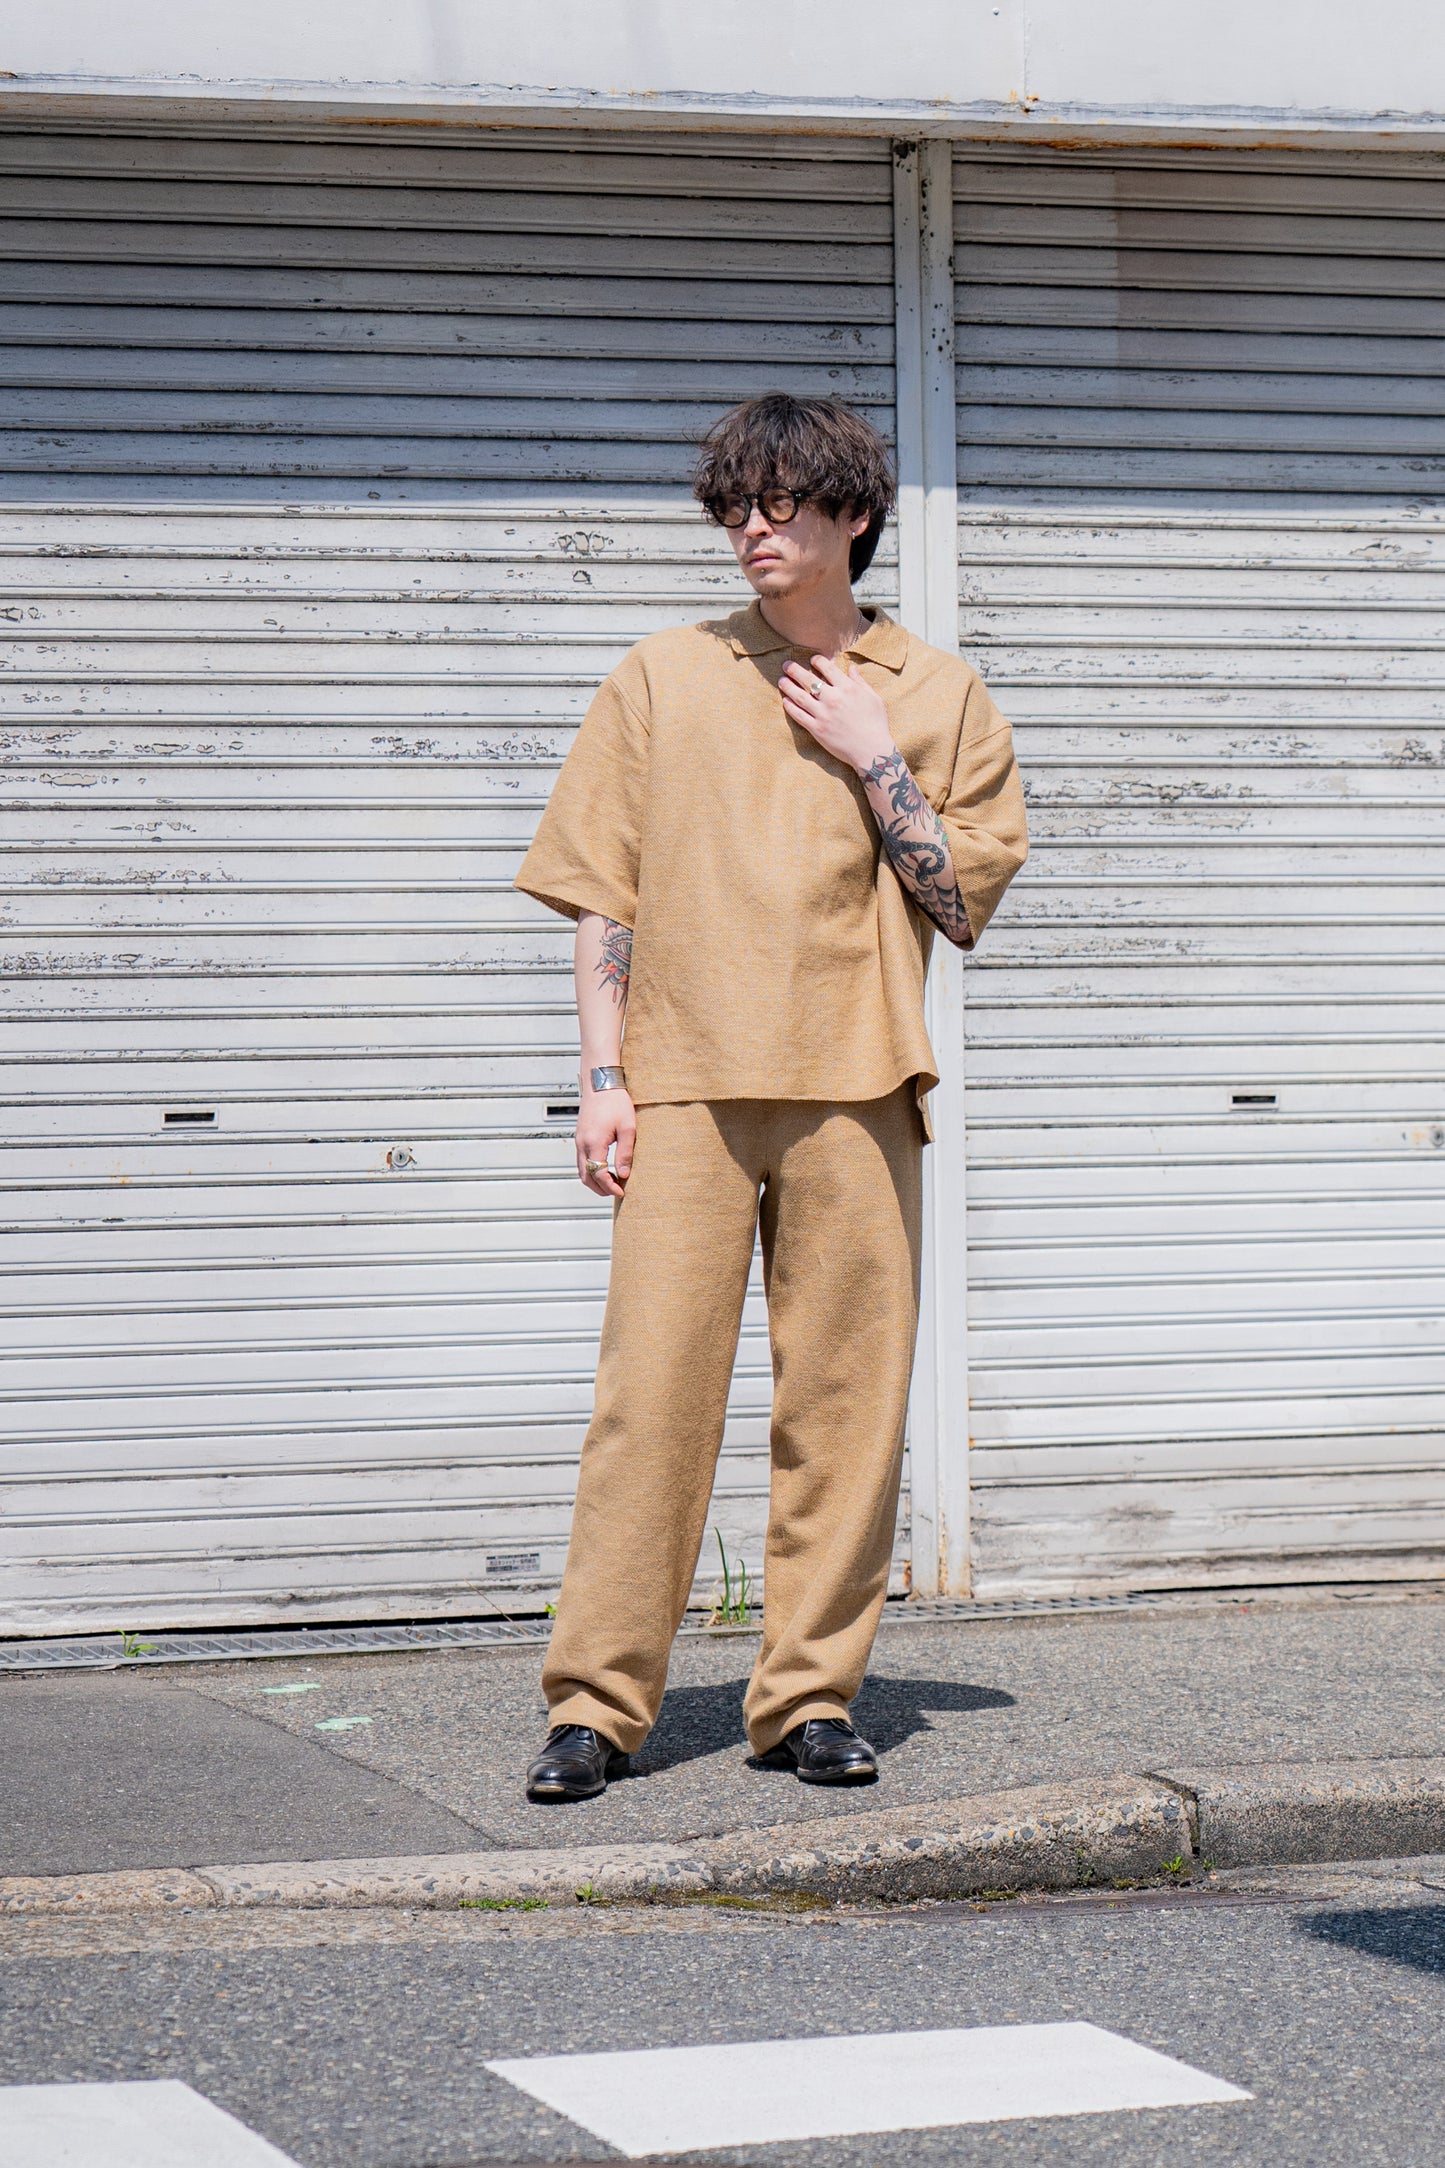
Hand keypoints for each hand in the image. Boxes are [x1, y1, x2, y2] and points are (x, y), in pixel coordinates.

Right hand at [576, 1085, 634, 1198]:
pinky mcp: (580, 1137)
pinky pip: (581, 1161)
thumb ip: (625, 1153)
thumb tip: (624, 1174)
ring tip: (612, 1182)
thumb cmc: (616, 1102)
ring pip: (581, 1170)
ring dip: (595, 1181)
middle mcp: (582, 1144)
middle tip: (617, 1191)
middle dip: (600, 1188)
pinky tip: (605, 1169)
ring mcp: (579, 1141)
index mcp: (594, 1142)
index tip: (622, 1192)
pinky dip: (590, 1171)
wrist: (600, 1083)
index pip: (598, 1174)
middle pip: (586, 1177)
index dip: (610, 1187)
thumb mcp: (628, 1128)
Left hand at [779, 654, 894, 774]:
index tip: (812, 660)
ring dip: (788, 686)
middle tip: (786, 665)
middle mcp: (833, 698)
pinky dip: (790, 707)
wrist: (872, 751)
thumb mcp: (874, 698)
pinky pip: (799, 715)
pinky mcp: (817, 729)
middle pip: (809, 679)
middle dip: (795, 670)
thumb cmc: (876, 724)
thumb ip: (860, 682)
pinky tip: (785, 701)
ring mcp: (823, 714)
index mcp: (848, 688)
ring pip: (800, 696)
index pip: (827, 668)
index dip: (817, 661)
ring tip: (781, 680)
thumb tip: (852, 668)